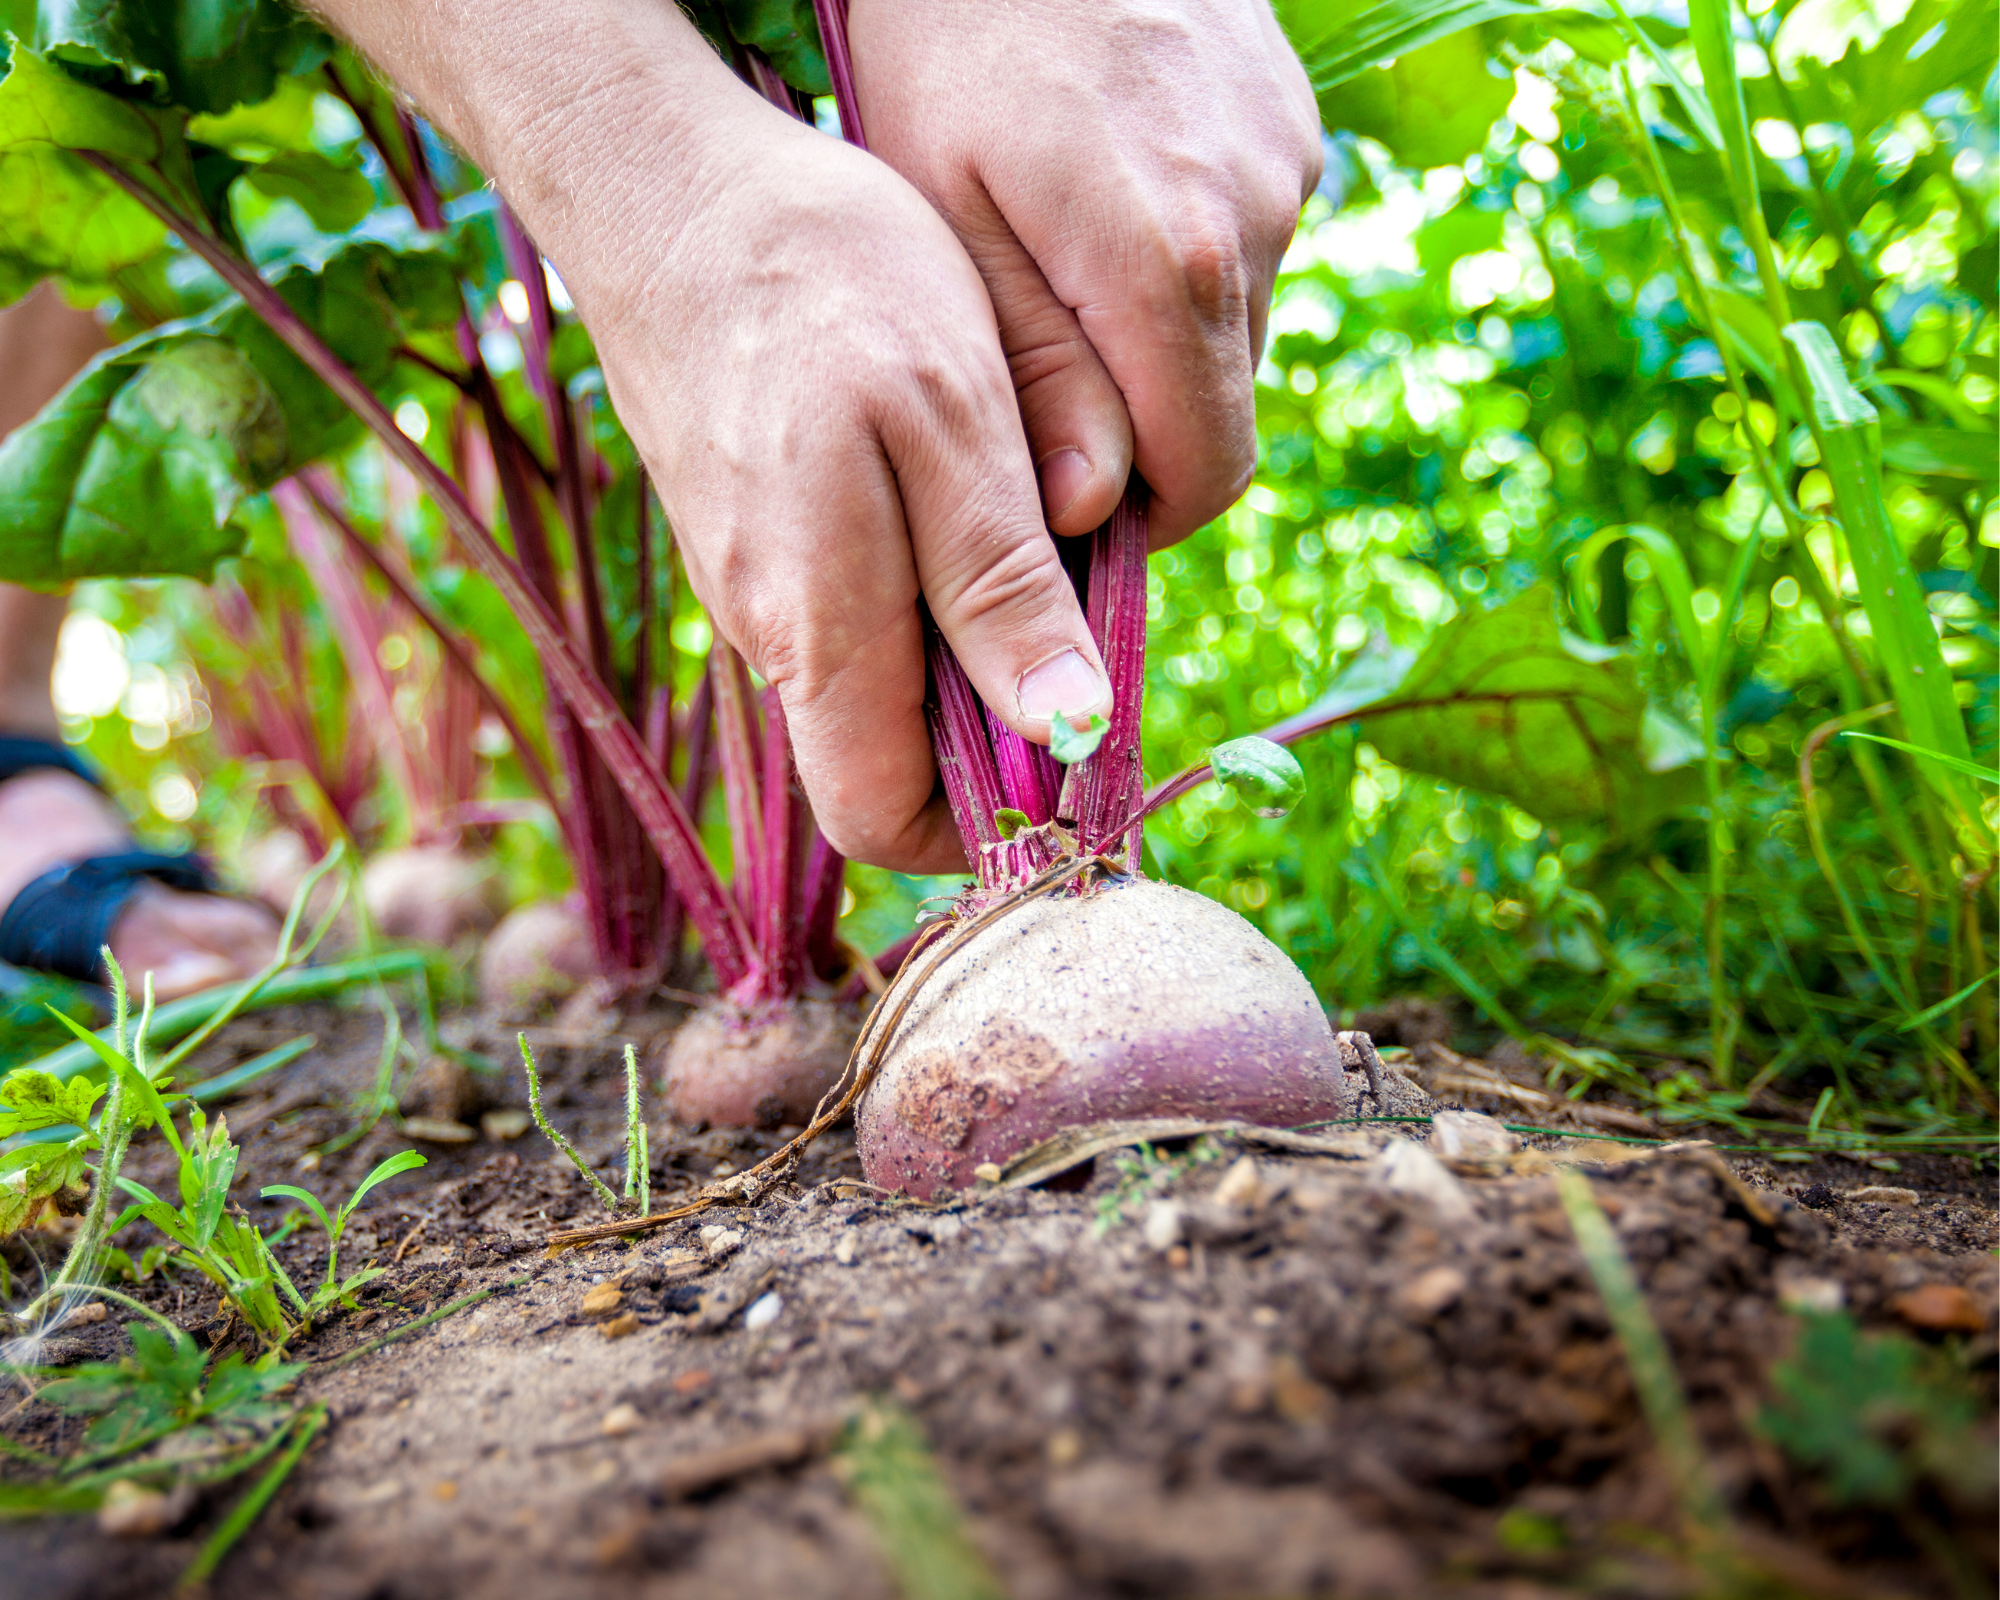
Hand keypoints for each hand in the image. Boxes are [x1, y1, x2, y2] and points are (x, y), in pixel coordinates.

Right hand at [527, 82, 1111, 871]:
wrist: (671, 181)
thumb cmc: (822, 284)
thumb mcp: (951, 428)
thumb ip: (1001, 592)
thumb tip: (1068, 733)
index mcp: (819, 632)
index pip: (882, 823)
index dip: (982, 826)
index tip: (1070, 759)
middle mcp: (771, 635)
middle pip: (889, 758)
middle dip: (997, 722)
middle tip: (1081, 615)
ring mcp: (753, 584)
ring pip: (880, 676)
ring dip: (972, 639)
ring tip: (1034, 527)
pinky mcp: (751, 531)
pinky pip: (853, 604)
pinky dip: (929, 579)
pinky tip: (967, 484)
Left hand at [847, 0, 1322, 544]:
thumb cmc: (947, 39)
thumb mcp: (946, 223)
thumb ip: (1030, 375)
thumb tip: (1089, 511)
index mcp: (1172, 266)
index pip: (1205, 473)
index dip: (1138, 518)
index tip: (1062, 511)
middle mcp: (1259, 221)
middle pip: (1218, 406)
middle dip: (1136, 431)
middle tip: (1033, 388)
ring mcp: (1287, 165)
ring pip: (1231, 328)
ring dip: (1155, 342)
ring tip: (1057, 272)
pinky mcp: (1290, 125)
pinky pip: (1246, 244)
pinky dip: (1180, 263)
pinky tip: (1102, 202)